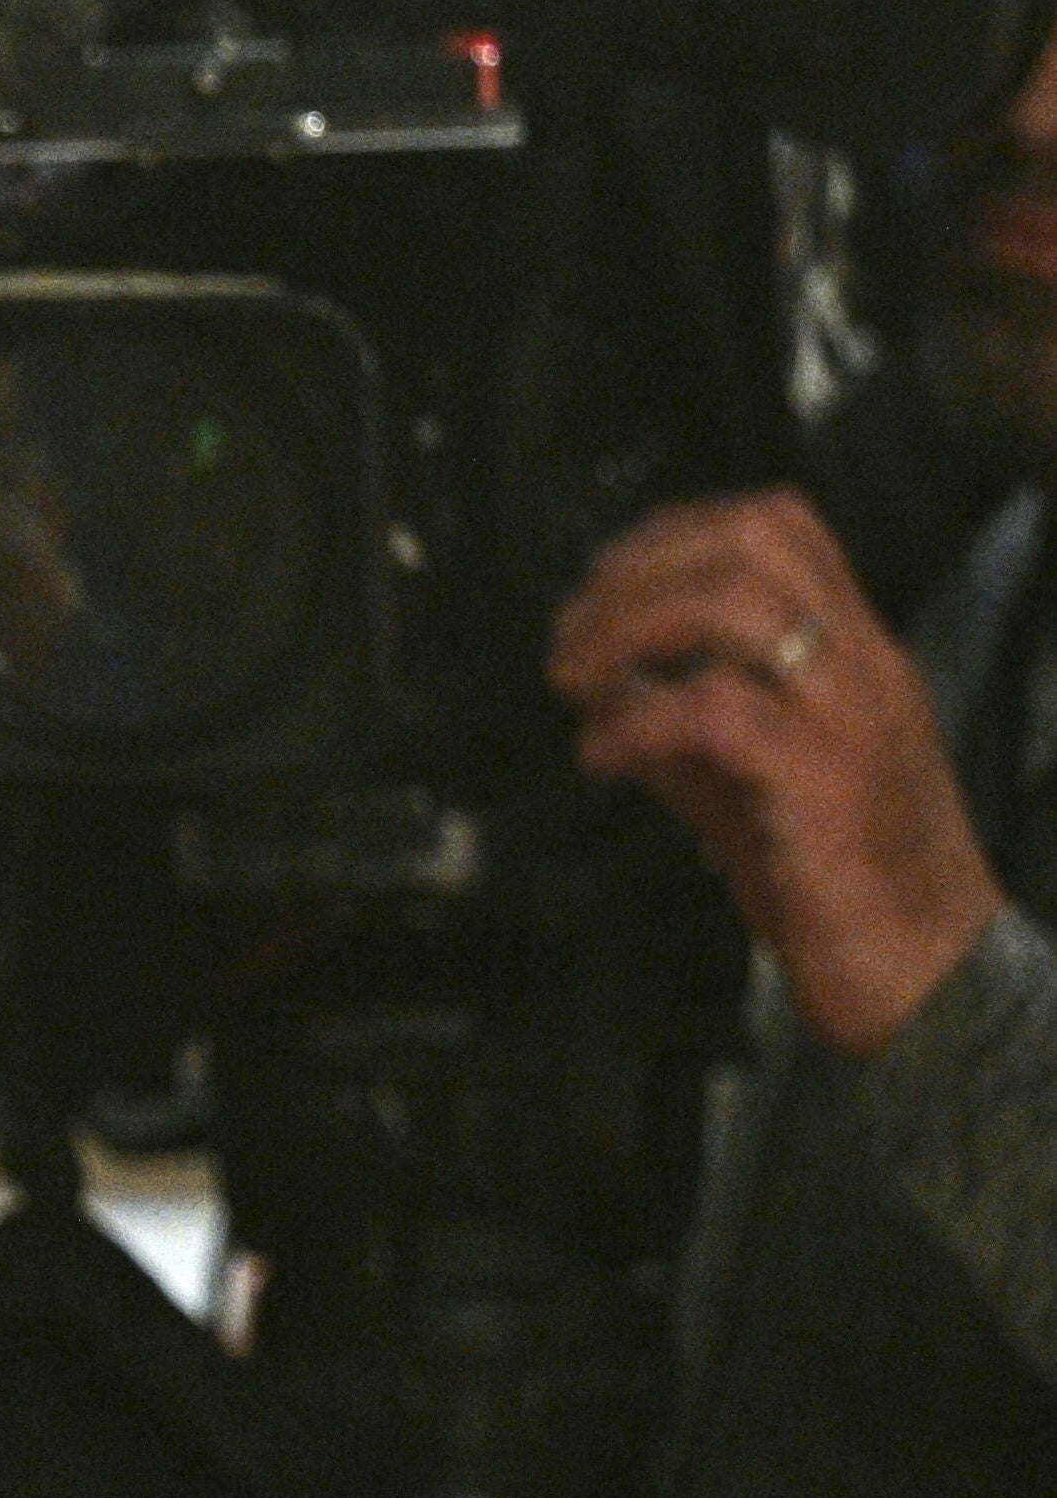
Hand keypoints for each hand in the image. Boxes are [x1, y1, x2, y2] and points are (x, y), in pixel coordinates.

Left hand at [553, 491, 1010, 1058]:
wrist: (926, 972)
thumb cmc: (843, 881)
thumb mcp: (751, 785)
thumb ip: (685, 734)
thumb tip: (605, 698)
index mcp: (854, 652)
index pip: (780, 525)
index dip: (673, 531)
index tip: (603, 579)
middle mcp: (862, 664)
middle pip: (753, 539)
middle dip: (638, 567)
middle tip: (571, 631)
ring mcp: (848, 716)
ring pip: (736, 603)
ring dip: (627, 627)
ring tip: (573, 681)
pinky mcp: (823, 781)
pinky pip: (714, 711)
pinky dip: (635, 721)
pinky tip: (601, 756)